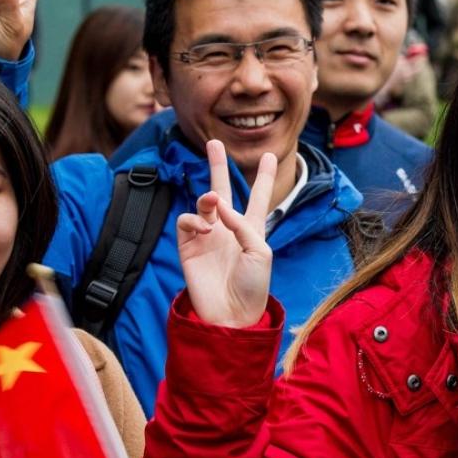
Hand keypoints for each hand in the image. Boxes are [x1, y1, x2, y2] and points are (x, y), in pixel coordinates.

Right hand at [176, 140, 275, 327]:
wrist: (231, 314)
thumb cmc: (253, 286)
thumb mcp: (261, 252)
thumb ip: (243, 224)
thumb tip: (218, 205)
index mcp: (252, 229)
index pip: (258, 197)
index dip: (263, 177)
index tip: (270, 155)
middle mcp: (228, 229)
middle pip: (222, 189)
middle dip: (218, 166)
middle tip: (213, 142)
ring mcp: (207, 236)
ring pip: (203, 202)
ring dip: (208, 197)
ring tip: (212, 202)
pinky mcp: (188, 246)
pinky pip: (186, 221)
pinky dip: (194, 219)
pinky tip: (204, 229)